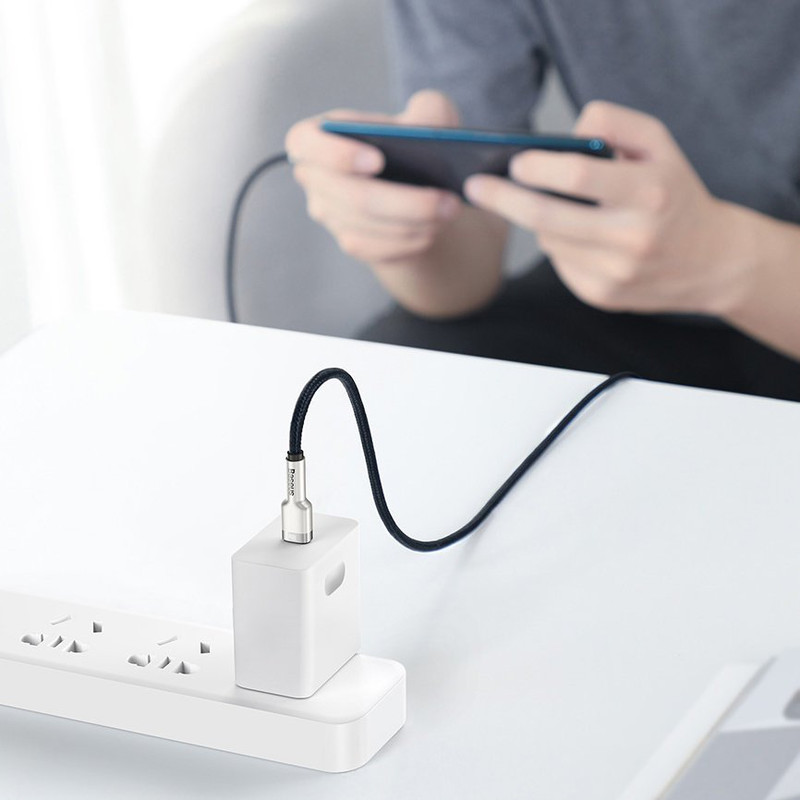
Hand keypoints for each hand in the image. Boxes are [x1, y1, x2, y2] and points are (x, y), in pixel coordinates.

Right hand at [285, 91, 462, 266]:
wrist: (419, 187)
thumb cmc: (416, 142)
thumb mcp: (428, 114)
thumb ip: (429, 109)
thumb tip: (427, 129)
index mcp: (320, 136)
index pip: (305, 143)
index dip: (335, 154)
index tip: (377, 160)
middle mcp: (316, 177)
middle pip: (351, 196)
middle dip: (403, 201)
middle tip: (446, 200)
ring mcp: (330, 214)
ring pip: (369, 225)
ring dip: (414, 221)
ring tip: (450, 212)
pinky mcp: (351, 242)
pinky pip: (377, 248)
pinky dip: (410, 240)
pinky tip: (435, 230)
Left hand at [464, 101, 748, 315]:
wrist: (712, 261)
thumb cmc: (676, 192)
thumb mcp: (661, 144)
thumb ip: (614, 123)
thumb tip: (564, 134)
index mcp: (650, 192)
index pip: (578, 177)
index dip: (538, 168)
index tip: (513, 161)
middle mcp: (633, 237)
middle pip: (547, 218)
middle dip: (504, 200)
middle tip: (475, 187)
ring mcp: (615, 272)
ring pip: (549, 241)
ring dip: (537, 221)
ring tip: (542, 204)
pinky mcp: (601, 295)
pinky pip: (559, 264)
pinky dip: (557, 245)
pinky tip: (573, 235)